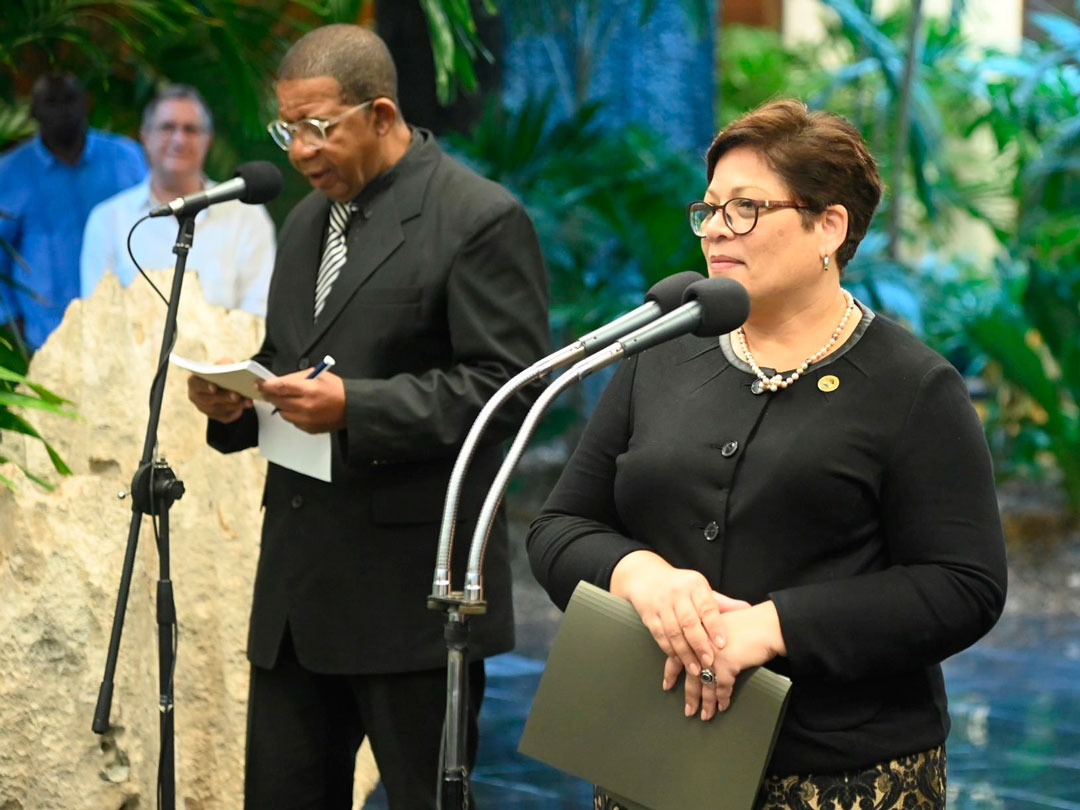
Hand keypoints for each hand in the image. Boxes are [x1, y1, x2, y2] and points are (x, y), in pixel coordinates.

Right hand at [186, 357, 251, 422]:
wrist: (225, 383)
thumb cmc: (221, 371)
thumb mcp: (222, 364)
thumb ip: (223, 363)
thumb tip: (230, 366)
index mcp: (194, 381)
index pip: (196, 384)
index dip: (204, 386)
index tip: (214, 387)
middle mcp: (196, 397)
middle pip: (209, 399)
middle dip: (224, 397)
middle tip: (237, 395)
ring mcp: (205, 408)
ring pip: (219, 409)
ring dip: (235, 405)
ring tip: (248, 401)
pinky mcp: (216, 416)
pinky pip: (226, 416)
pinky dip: (236, 412)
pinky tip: (246, 406)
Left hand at [256, 368, 345, 432]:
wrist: (352, 407)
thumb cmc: (335, 389)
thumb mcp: (318, 375)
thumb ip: (296, 378)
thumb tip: (277, 382)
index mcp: (309, 389)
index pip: (280, 387)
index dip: (266, 385)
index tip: (259, 384)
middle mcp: (306, 405)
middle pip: (278, 400)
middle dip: (270, 395)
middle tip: (266, 391)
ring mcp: (306, 419)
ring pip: (282, 412)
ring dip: (282, 405)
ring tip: (290, 399)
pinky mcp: (308, 428)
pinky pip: (292, 421)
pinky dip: (292, 414)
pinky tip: (300, 408)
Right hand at [610, 550, 749, 680]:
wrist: (646, 576)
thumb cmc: (681, 586)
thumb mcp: (701, 589)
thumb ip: (722, 603)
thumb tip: (747, 608)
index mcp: (695, 585)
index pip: (707, 607)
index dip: (715, 626)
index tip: (722, 644)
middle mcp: (678, 593)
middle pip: (689, 622)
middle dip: (699, 644)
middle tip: (709, 662)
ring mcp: (661, 604)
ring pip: (674, 632)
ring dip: (684, 653)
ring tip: (695, 669)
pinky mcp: (649, 615)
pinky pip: (660, 635)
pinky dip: (669, 649)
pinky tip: (678, 660)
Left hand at [670, 601, 785, 720]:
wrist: (767, 624)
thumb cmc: (748, 622)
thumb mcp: (721, 626)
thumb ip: (709, 637)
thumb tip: (703, 655)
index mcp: (697, 634)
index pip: (678, 655)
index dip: (672, 672)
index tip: (667, 685)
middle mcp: (700, 645)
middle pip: (691, 675)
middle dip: (690, 696)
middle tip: (688, 711)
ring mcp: (711, 655)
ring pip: (705, 685)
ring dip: (706, 703)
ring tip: (705, 716)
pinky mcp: (726, 665)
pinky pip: (722, 688)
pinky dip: (723, 699)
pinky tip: (723, 707)